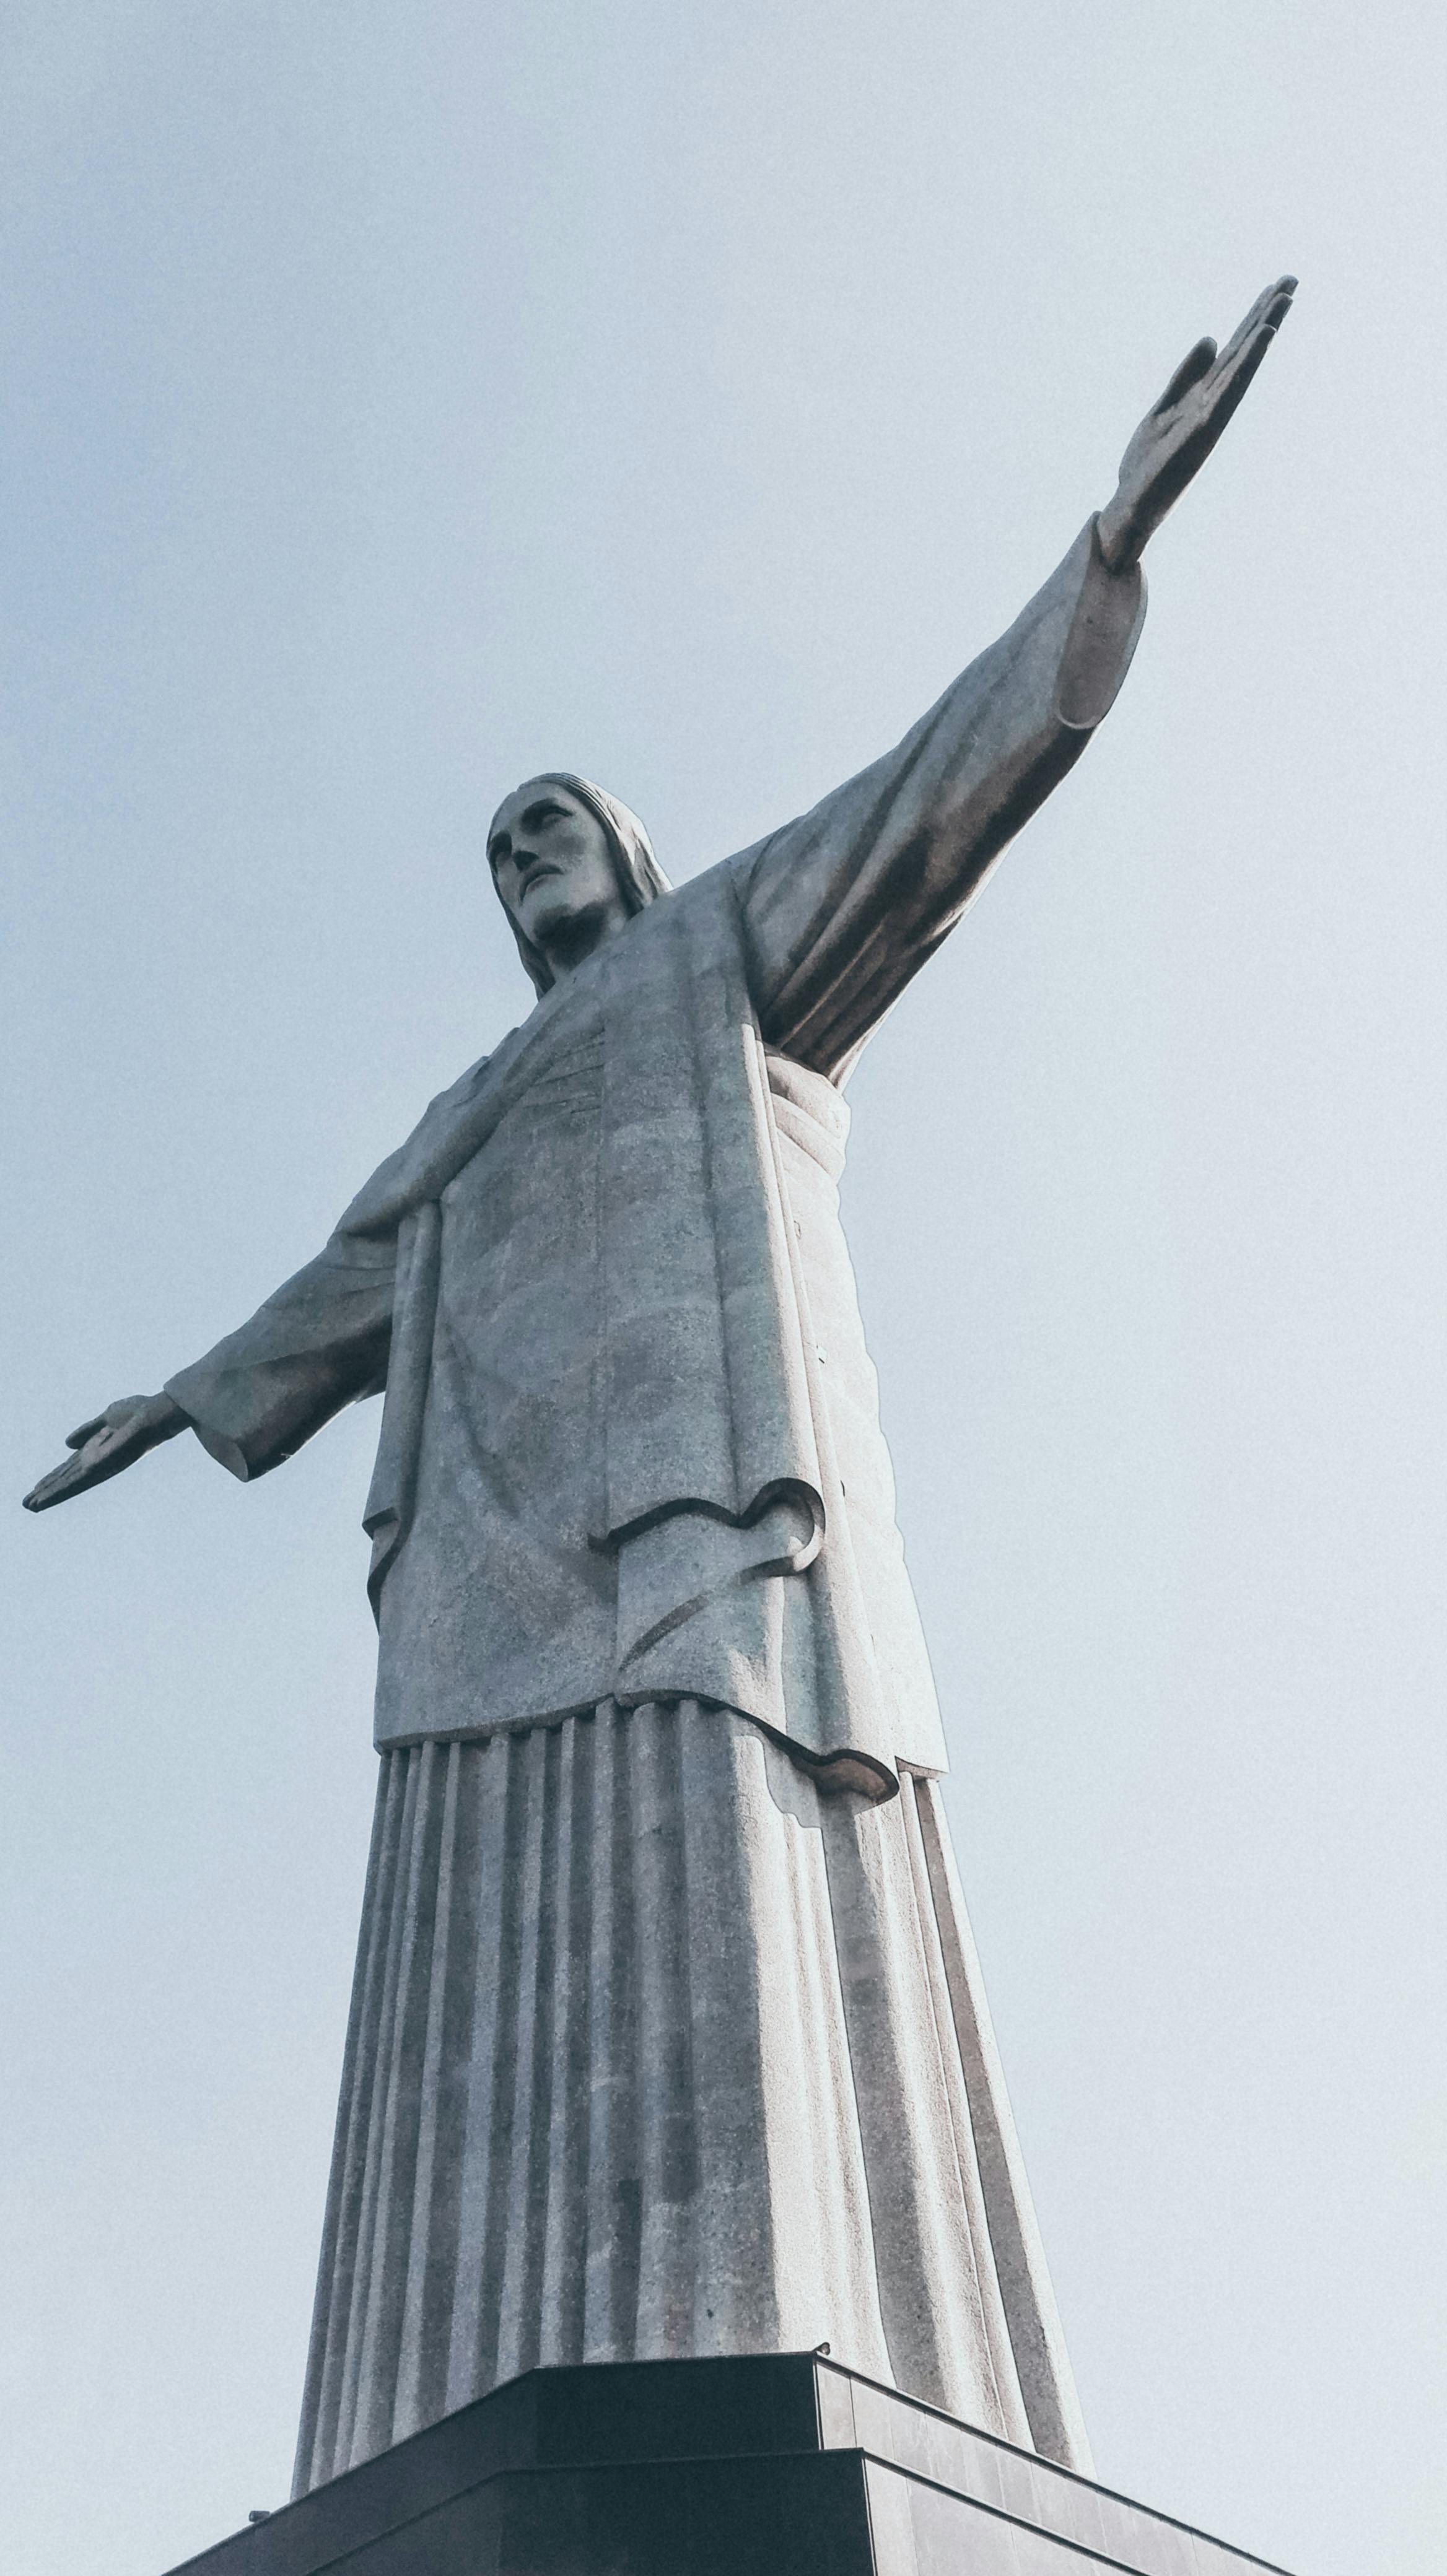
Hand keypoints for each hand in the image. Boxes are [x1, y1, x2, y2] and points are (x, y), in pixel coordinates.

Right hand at [23, 1392, 186, 1512]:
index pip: (70, 1468)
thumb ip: (88, 1430)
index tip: (36, 1488)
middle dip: (47, 1490)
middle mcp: (97, 1460)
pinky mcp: (99, 1467)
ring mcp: (98, 1465)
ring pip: (68, 1484)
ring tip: (29, 1505)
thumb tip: (66, 1444)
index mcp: (97, 1449)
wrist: (155, 1413)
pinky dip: (57, 1490)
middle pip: (66, 1479)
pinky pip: (74, 1481)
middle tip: (27, 1503)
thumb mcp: (108, 1417)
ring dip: (48, 1494)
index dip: (53, 1477)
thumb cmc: (139, 1412)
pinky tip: (44, 1497)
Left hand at [1096, 276, 1295, 572]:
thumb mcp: (1163, 409)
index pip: (1233, 350)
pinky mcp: (1203, 428)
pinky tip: (1261, 338)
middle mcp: (1213, 402)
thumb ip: (1185, 377)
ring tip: (1282, 299)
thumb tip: (1210, 340)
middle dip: (1266, 315)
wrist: (1132, 506)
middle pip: (1243, 351)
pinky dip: (1247, 362)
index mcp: (1204, 396)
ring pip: (1242, 366)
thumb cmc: (1148, 464)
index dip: (1252, 318)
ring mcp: (1211, 414)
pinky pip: (1229, 389)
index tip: (1274, 287)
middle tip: (1291, 279)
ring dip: (1262, 332)